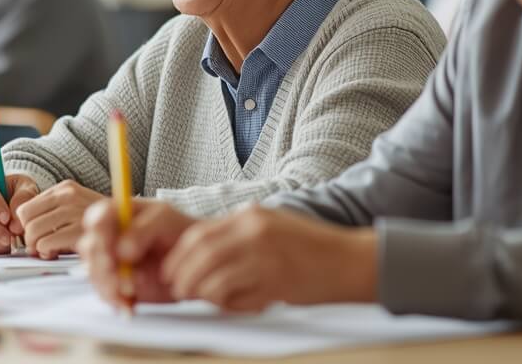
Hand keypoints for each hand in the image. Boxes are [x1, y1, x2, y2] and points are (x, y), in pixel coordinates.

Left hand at [14, 180, 104, 258]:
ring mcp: (73, 212)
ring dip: (37, 247)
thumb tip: (20, 231)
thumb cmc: (97, 223)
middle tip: (40, 247)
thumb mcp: (74, 208)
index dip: (25, 225)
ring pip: (33, 233)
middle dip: (29, 239)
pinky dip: (46, 252)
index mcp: (64, 188)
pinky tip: (56, 253)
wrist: (128, 226)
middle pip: (26, 221)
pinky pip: (45, 244)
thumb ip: (50, 214)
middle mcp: (67, 196)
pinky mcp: (77, 231)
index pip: (25, 207)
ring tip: (49, 251)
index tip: (34, 235)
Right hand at [78, 198, 196, 308]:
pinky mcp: (118, 284)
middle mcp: (110, 237)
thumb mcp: (165, 219)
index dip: (98, 229)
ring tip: (129, 290)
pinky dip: (116, 301)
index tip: (110, 243)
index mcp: (118, 214)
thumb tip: (121, 251)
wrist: (194, 261)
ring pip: (94, 272)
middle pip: (89, 247)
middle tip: (115, 269)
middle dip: (100, 261)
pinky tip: (129, 305)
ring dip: (107, 283)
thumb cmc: (178, 231)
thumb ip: (142, 228)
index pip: (96, 217)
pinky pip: (106, 294)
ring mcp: (112, 262)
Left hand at [162, 206, 378, 310]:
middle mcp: (255, 232)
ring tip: (206, 300)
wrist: (349, 260)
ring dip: (204, 294)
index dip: (178, 257)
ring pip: (214, 280)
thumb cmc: (309, 248)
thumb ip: (237, 235)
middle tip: (179, 291)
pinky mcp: (277, 283)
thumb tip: (199, 254)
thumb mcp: (270, 226)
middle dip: (183, 277)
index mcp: (250, 216)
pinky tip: (237, 305)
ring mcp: (266, 257)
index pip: (198, 235)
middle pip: (201, 256)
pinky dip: (230, 306)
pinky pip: (238, 299)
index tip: (171, 273)